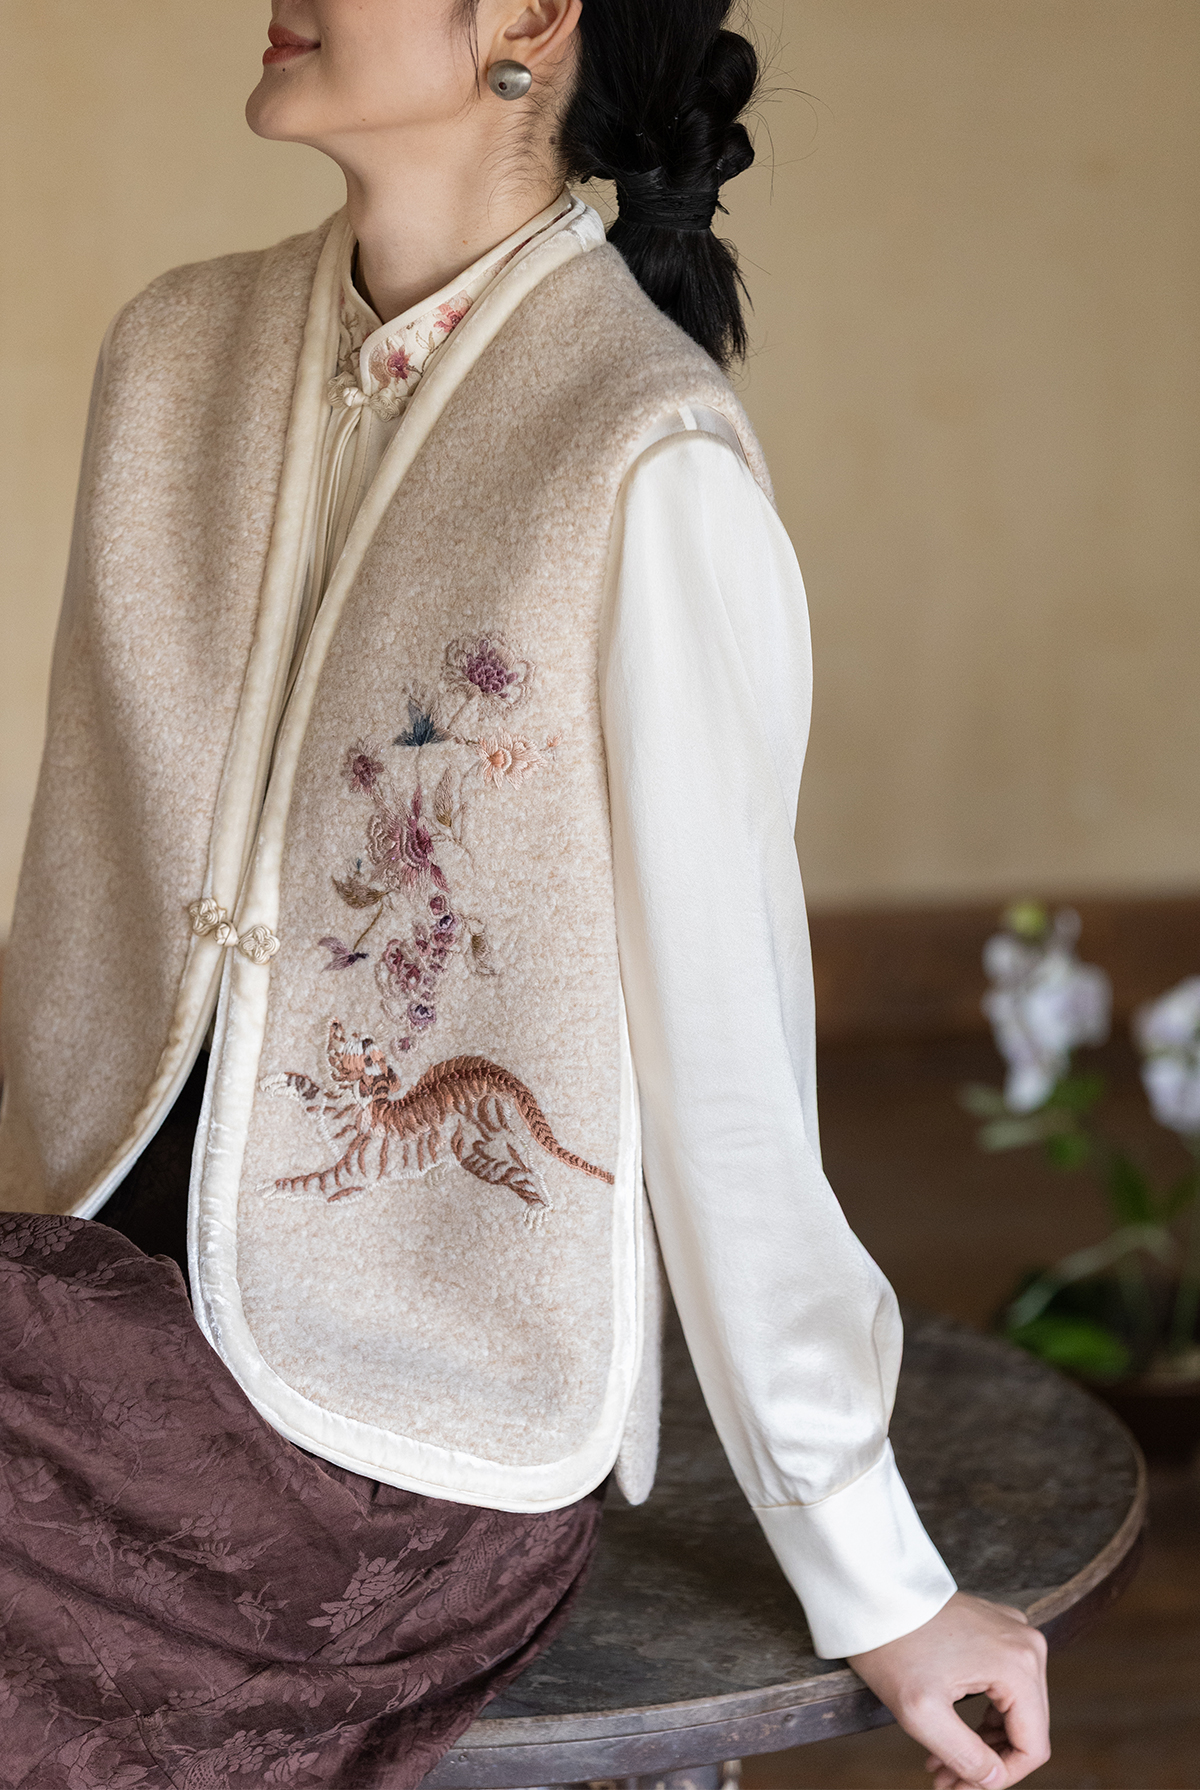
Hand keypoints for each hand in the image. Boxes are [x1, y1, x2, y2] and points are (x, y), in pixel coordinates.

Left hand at [847, 1591, 1049, 1788]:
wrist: (870, 1592)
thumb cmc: (892, 1646)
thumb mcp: (923, 1714)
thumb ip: (965, 1756)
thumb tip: (995, 1780)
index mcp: (1018, 1665)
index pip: (1032, 1747)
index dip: (1001, 1778)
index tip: (961, 1789)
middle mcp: (1027, 1644)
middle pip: (1025, 1729)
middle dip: (987, 1764)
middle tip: (944, 1782)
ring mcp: (1013, 1632)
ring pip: (1014, 1710)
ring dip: (982, 1744)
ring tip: (941, 1767)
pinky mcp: (995, 1629)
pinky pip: (1002, 1685)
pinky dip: (980, 1715)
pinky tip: (950, 1735)